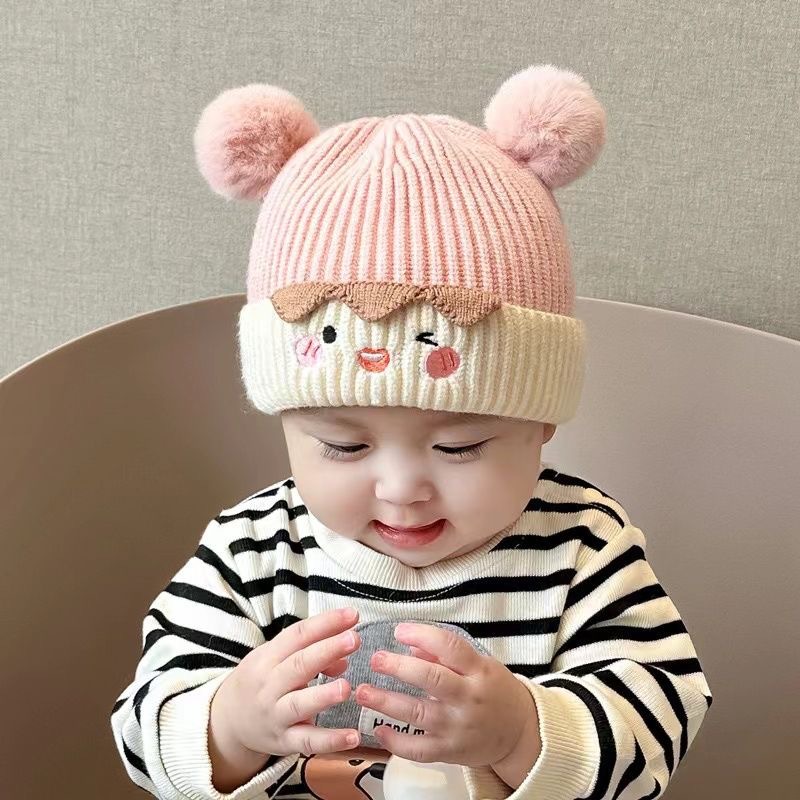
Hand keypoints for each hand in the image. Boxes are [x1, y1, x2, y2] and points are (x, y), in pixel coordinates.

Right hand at [210, 607, 362, 757]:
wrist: (228, 721)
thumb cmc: (260, 681)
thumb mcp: (275, 659)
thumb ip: (310, 652)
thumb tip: (344, 658)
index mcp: (267, 658)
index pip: (298, 635)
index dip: (325, 623)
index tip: (352, 615)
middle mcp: (269, 686)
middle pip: (299, 665)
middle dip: (327, 650)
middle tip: (353, 639)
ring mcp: (275, 715)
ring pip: (299, 704)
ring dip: (323, 696)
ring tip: (346, 687)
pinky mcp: (284, 742)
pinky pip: (308, 742)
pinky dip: (331, 741)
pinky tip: (353, 736)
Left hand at [354, 623, 540, 777]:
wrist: (519, 733)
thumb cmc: (495, 691)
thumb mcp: (480, 664)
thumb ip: (446, 655)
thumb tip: (411, 646)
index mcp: (479, 671)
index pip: (450, 647)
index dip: (422, 636)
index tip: (399, 630)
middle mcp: (468, 698)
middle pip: (431, 679)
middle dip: (399, 667)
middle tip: (376, 659)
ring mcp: (458, 727)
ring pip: (418, 714)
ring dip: (386, 702)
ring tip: (363, 691)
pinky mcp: (450, 751)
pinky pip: (419, 749)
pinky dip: (396, 742)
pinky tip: (378, 729)